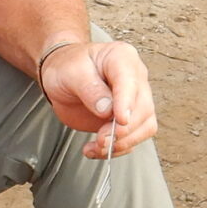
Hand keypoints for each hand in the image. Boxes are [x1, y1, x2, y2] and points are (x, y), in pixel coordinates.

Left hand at [37, 40, 158, 156]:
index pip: (131, 82)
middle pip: (144, 108)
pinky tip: (96, 149)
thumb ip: (89, 89)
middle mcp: (135, 78)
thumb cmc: (67, 66)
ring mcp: (134, 100)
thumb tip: (107, 110)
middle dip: (124, 129)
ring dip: (123, 142)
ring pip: (145, 126)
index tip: (121, 120)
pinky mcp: (128, 119)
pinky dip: (117, 149)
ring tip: (97, 146)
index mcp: (122, 58)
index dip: (127, 103)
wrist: (61, 74)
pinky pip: (133, 138)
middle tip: (102, 138)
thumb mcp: (71, 72)